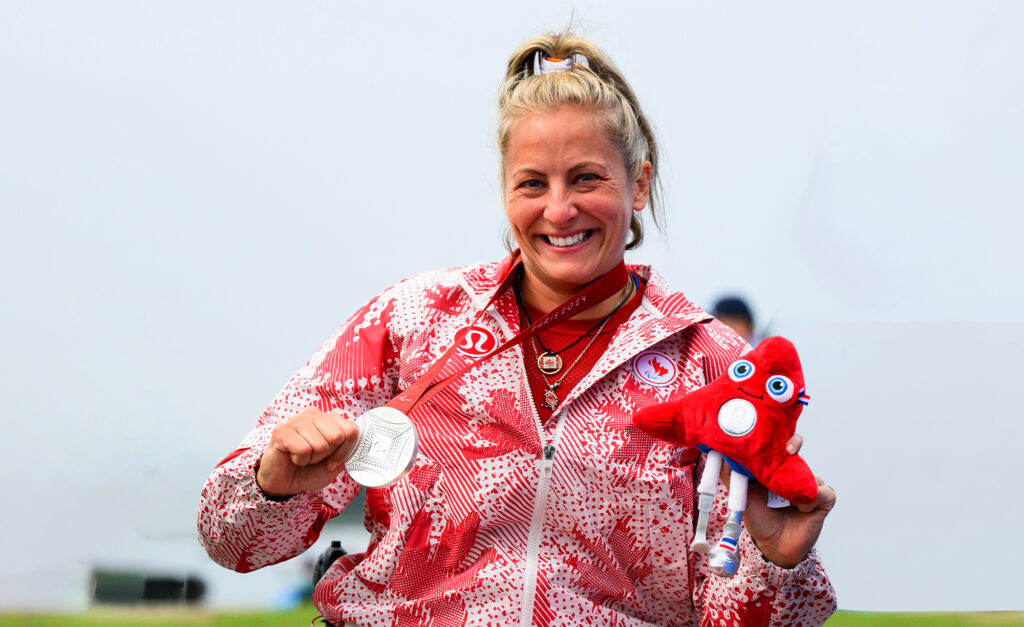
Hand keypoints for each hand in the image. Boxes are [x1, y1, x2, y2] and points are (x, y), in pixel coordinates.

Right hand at [256, 408, 359, 498]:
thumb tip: (357, 441)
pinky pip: (304, 449)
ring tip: (303, 457)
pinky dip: (300, 460)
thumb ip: (348, 451)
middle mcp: (313, 415)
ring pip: (320, 445)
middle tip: (314, 456)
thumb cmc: (309, 471)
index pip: (351, 430)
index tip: (332, 458)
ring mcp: (297, 420)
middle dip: (328, 454)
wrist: (284, 483)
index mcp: (330, 419)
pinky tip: (293, 457)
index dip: (344, 451)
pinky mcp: (282, 431)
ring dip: (312, 458)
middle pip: (337, 436)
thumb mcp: (336, 463)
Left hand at [721, 434, 836, 567]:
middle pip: (797, 447)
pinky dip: (812, 500)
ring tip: (787, 501)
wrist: (773, 545)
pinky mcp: (823, 501)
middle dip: (794, 443)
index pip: (776, 442)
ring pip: (811, 473)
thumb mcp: (741, 495)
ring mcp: (810, 485)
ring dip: (799, 485)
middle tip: (789, 450)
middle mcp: (792, 471)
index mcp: (774, 467)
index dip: (775, 436)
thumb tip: (717, 452)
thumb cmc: (758, 518)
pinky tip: (802, 510)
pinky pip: (824, 493)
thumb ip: (730, 475)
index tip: (770, 437)